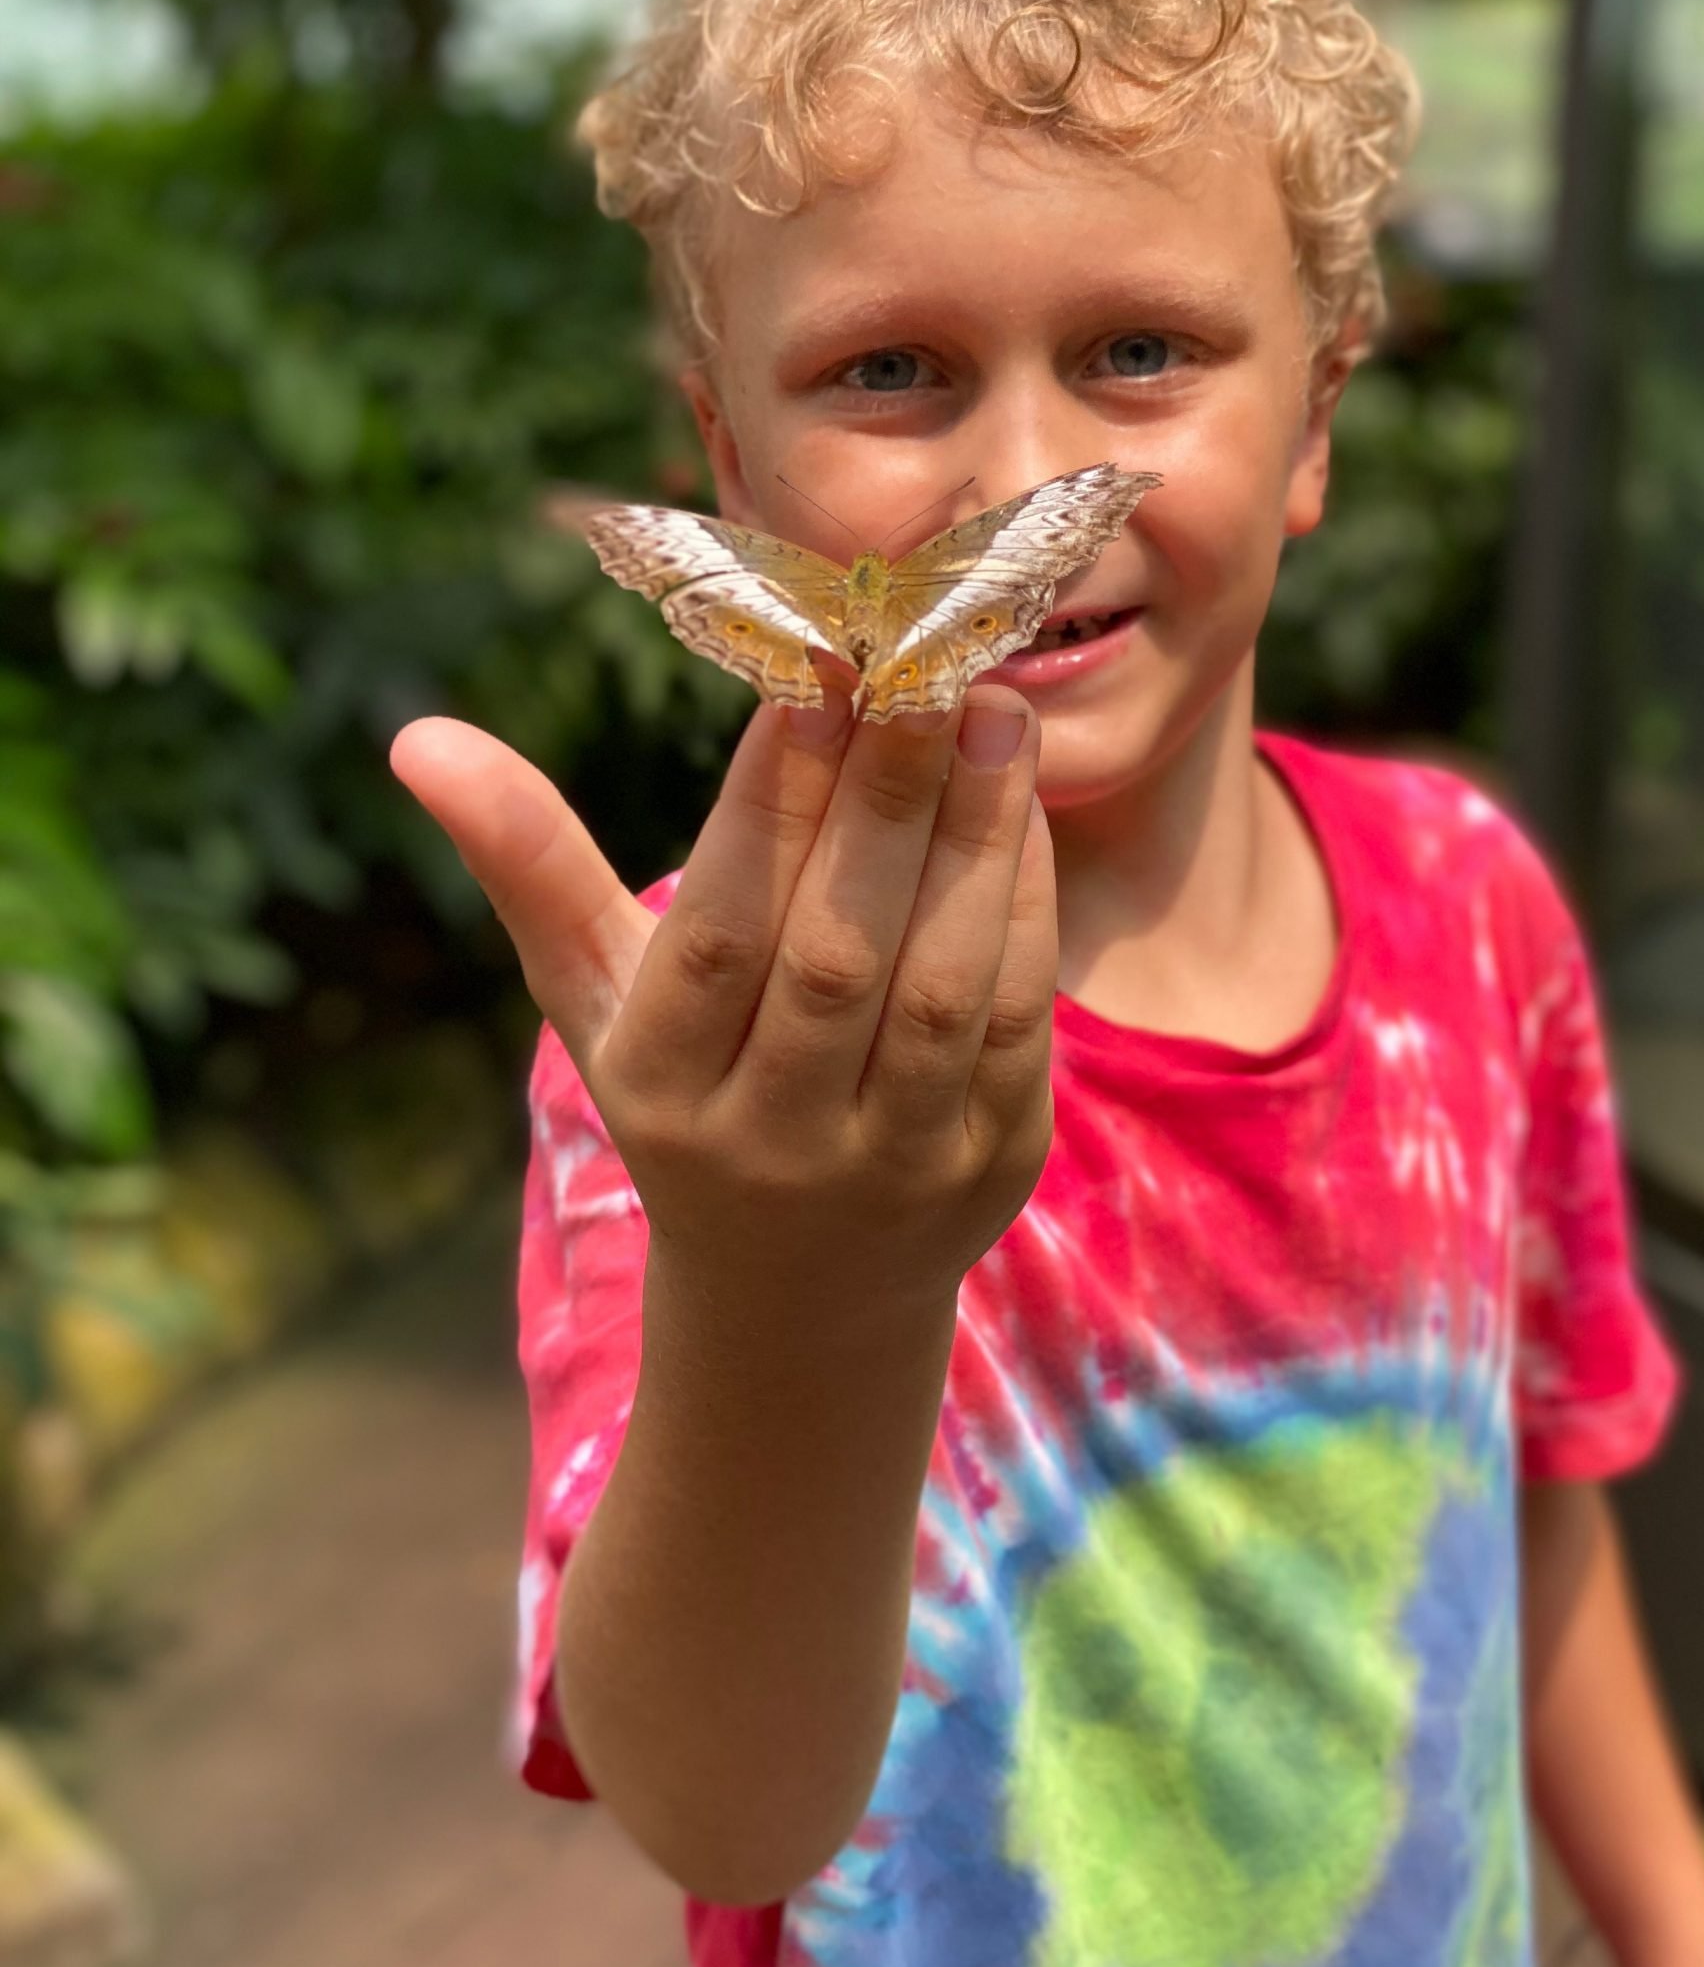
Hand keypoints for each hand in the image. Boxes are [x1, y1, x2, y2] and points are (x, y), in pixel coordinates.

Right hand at [388, 681, 1055, 1313]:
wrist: (801, 1299)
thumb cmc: (687, 1094)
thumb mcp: (595, 999)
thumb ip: (530, 863)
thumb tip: (417, 738)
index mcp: (660, 1089)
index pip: (718, 939)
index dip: (767, 810)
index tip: (812, 676)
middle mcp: (772, 1142)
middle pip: (835, 958)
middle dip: (885, 801)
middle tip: (925, 667)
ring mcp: (891, 1166)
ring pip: (940, 990)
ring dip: (973, 843)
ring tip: (993, 715)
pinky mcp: (992, 1170)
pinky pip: (1016, 1026)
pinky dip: (1024, 910)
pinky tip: (1020, 808)